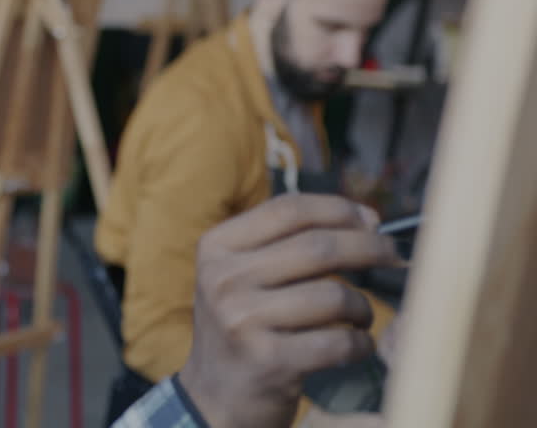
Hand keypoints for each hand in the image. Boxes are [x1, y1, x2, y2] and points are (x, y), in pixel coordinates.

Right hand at [178, 194, 400, 427]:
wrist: (214, 397)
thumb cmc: (244, 327)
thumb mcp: (243, 276)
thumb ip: (289, 243)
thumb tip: (367, 219)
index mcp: (217, 248)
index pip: (289, 209)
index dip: (339, 209)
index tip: (371, 220)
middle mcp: (223, 279)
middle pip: (317, 247)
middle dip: (369, 247)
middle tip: (392, 256)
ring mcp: (242, 320)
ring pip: (333, 295)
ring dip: (361, 307)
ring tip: (360, 317)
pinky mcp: (268, 361)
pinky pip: (338, 341)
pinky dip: (359, 344)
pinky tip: (355, 347)